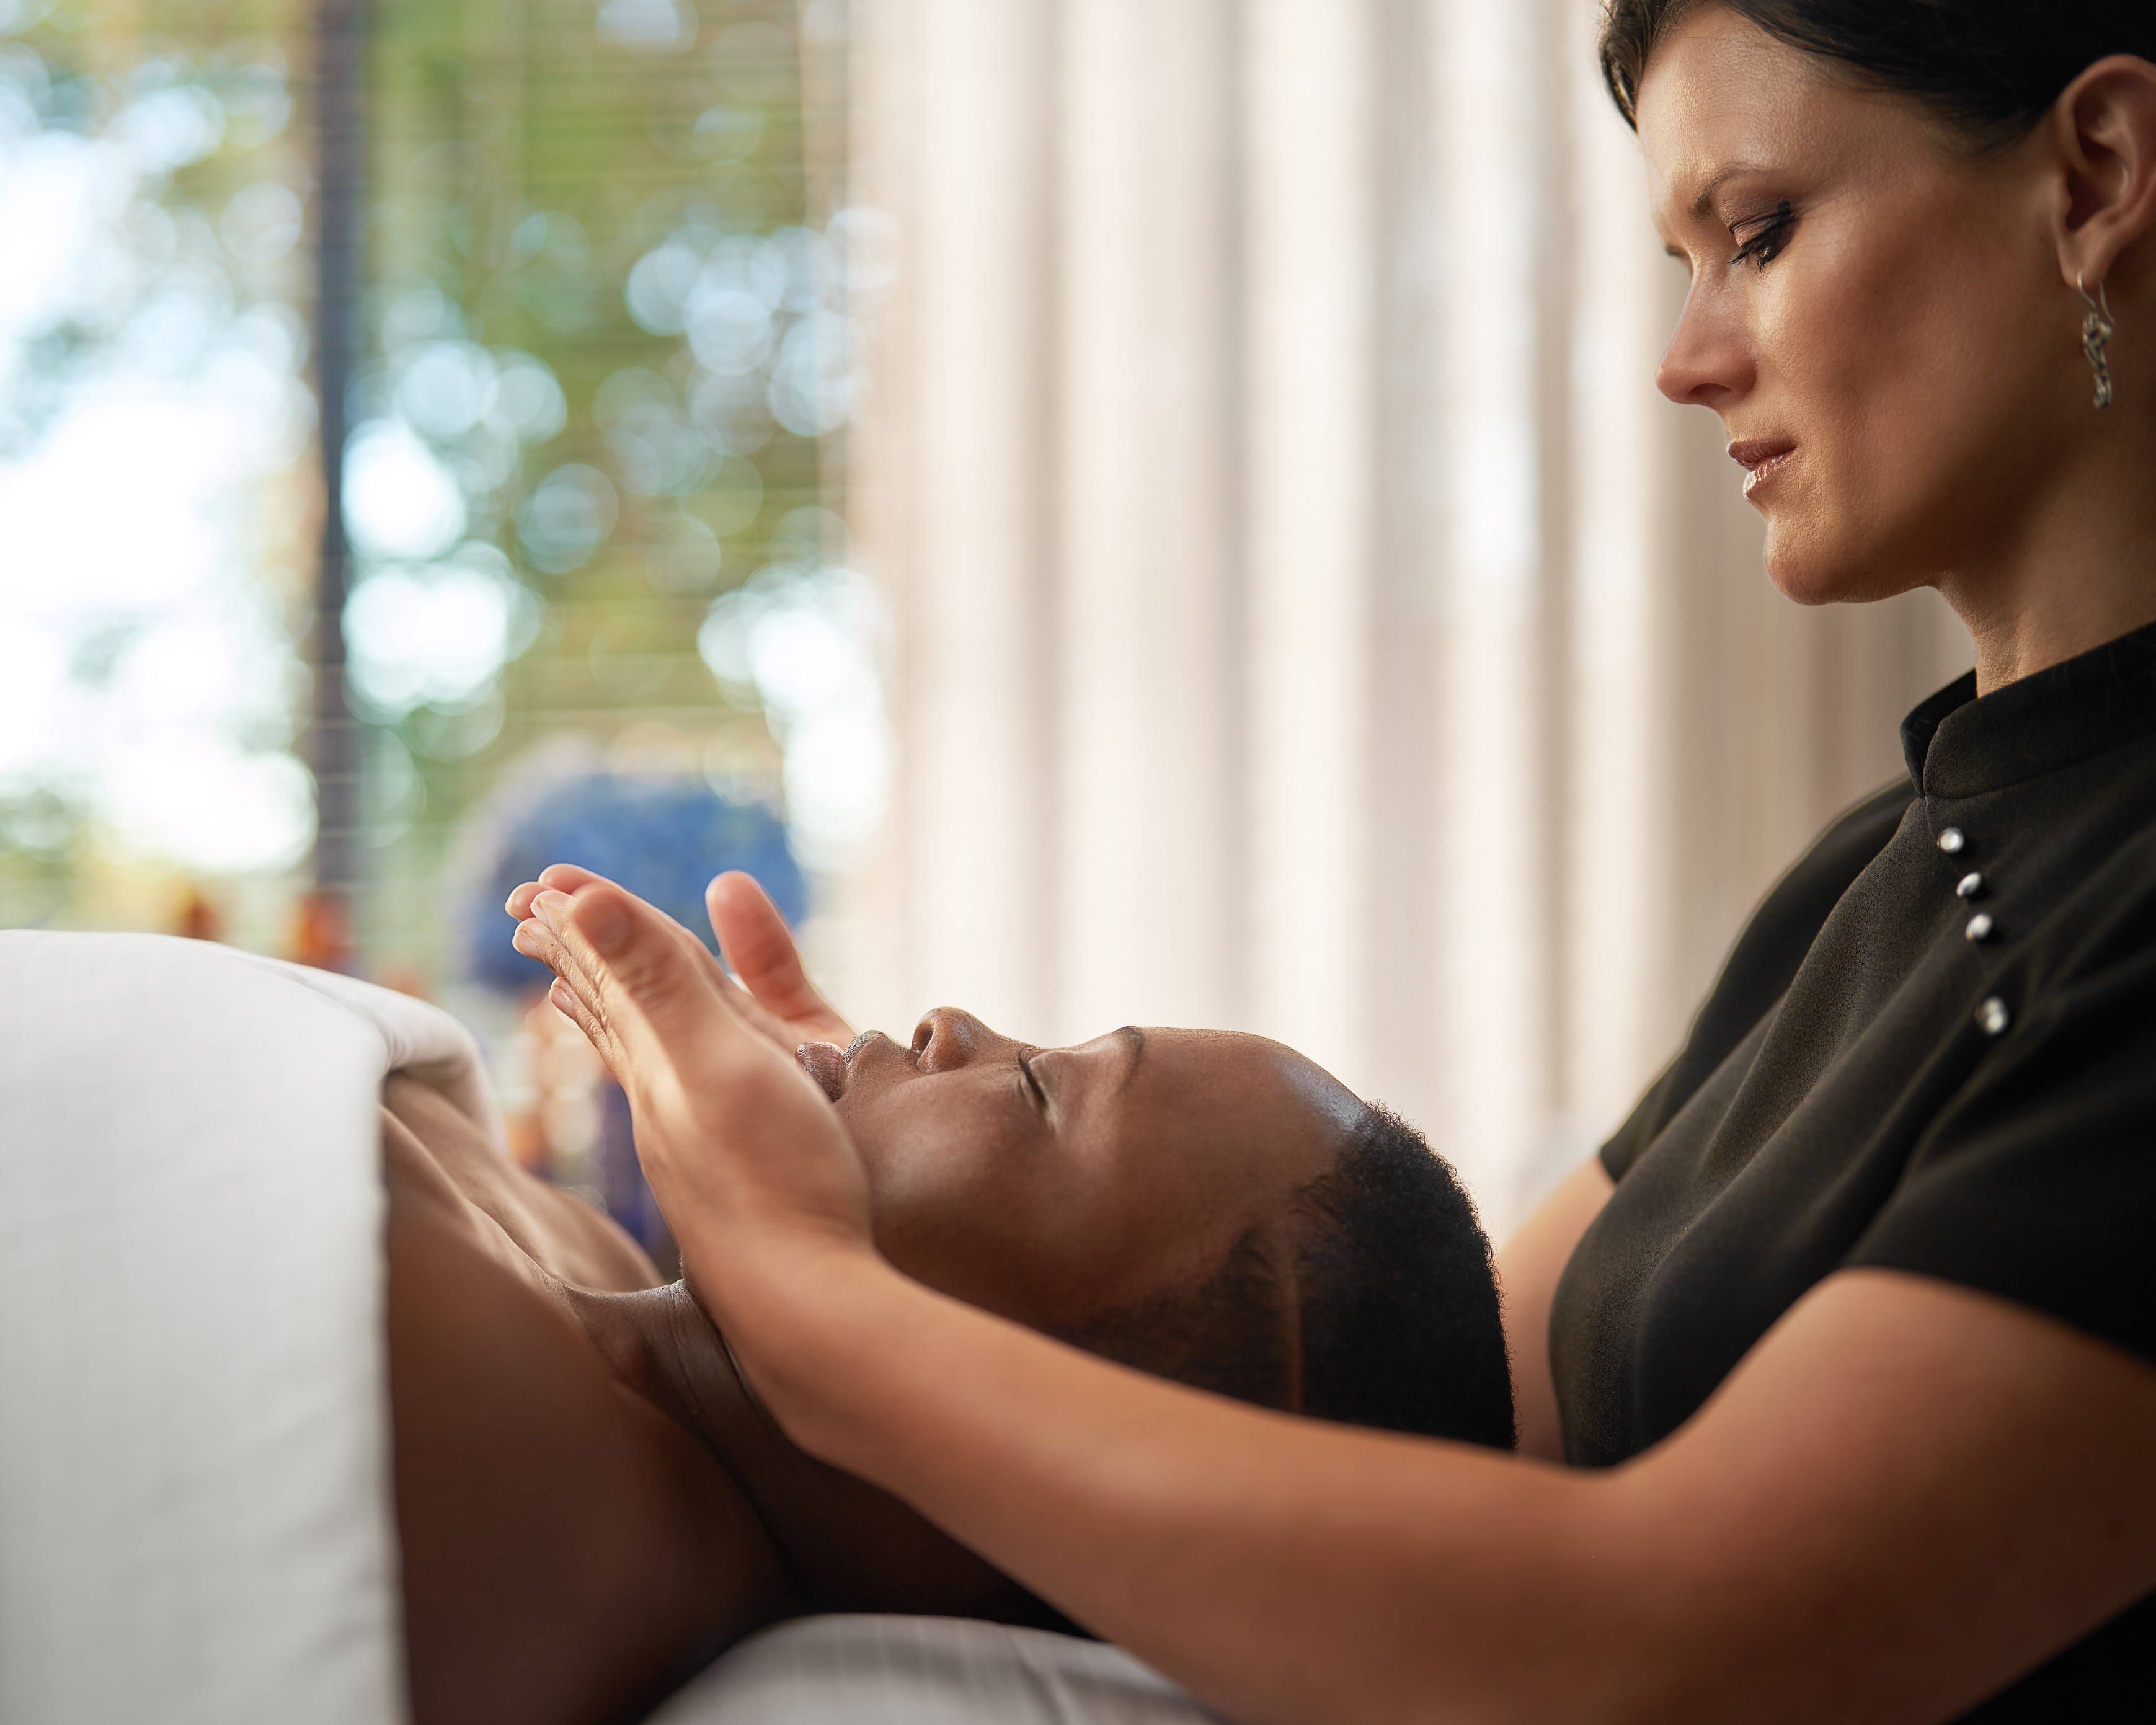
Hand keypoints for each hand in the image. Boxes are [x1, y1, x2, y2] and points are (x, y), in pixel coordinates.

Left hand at [509, 874, 876, 1316]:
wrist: (807, 1305)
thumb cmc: (774, 1180)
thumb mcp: (716, 1060)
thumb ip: (656, 980)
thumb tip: (571, 898)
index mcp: (660, 1060)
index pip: (612, 971)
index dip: (583, 921)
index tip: (540, 883)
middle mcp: (666, 1097)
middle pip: (612, 1008)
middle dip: (579, 953)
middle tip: (533, 913)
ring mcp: (695, 1139)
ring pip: (637, 1056)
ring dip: (605, 1007)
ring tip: (568, 983)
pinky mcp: (727, 1173)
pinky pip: (676, 1096)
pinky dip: (654, 1065)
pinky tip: (653, 1077)